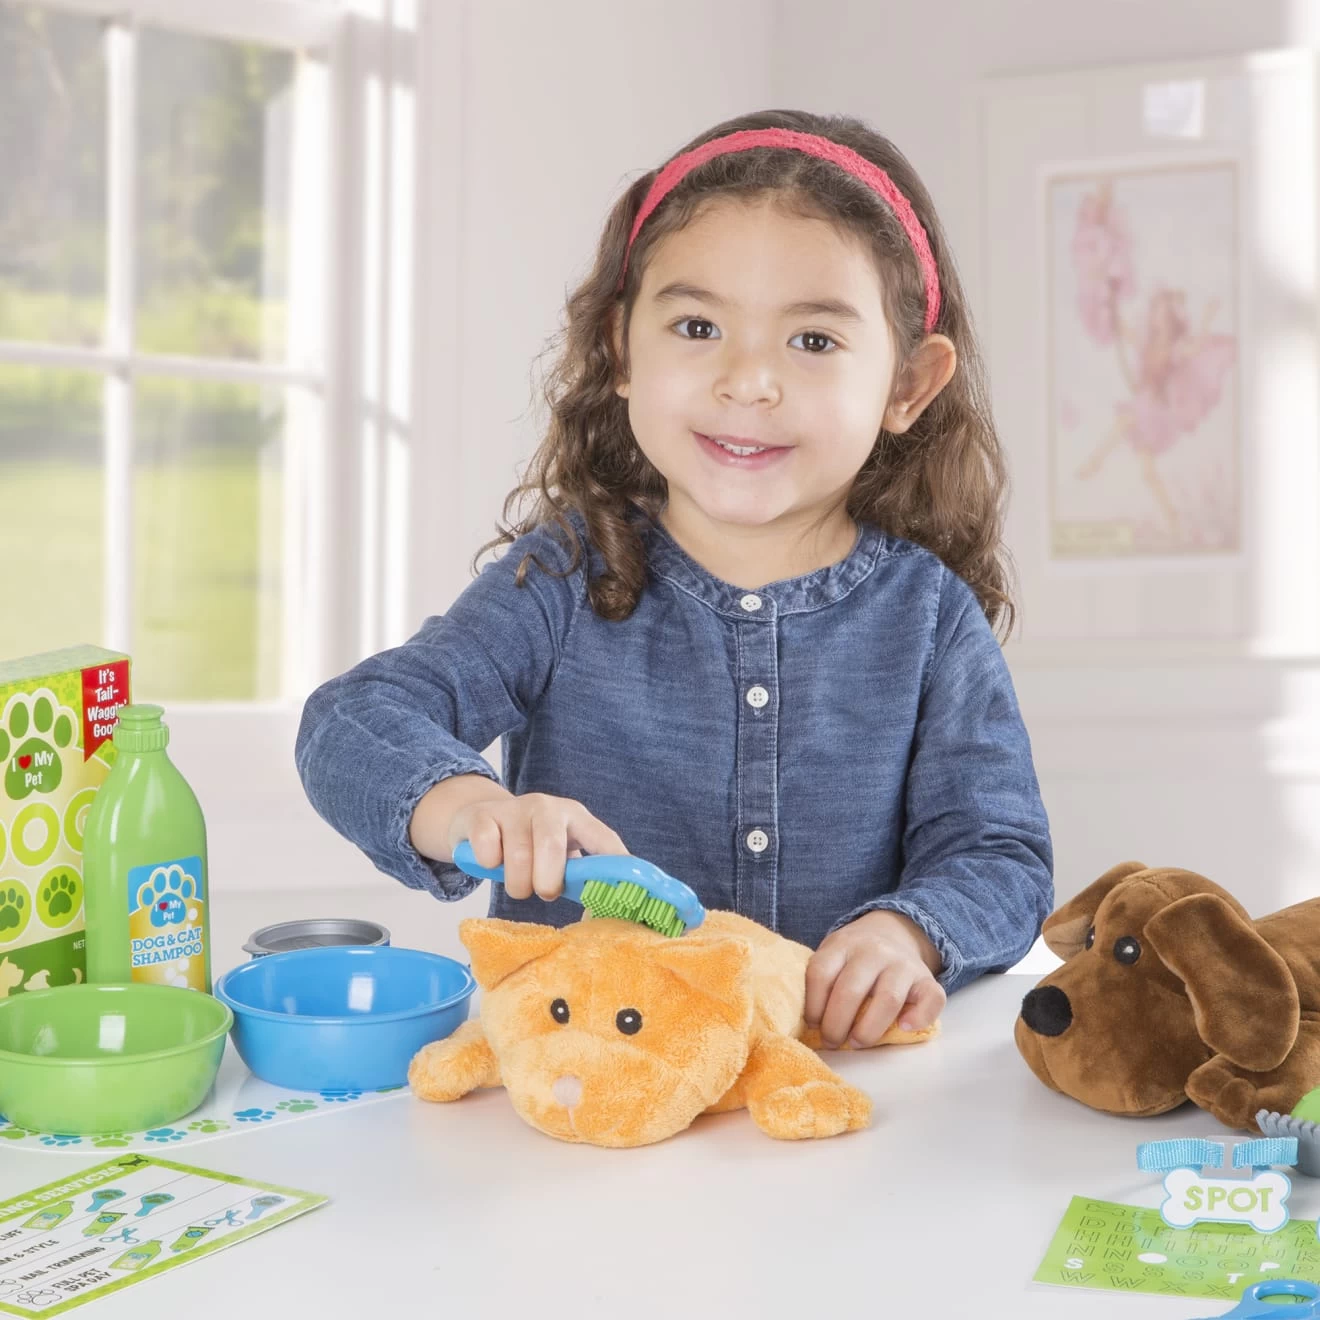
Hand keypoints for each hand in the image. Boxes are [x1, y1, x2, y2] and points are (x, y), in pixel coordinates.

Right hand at [445, 791, 627, 901]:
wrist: (480, 817)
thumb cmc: (528, 844)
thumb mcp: (558, 854)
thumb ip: (579, 876)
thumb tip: (597, 916)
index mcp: (576, 817)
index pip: (603, 839)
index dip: (614, 865)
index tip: (620, 895)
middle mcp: (547, 808)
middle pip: (552, 848)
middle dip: (548, 882)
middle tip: (545, 892)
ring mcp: (514, 809)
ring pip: (518, 856)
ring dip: (517, 884)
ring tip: (518, 884)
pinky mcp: (482, 815)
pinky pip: (487, 849)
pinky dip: (489, 864)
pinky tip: (491, 861)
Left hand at [804, 909, 944, 1048]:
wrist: (895, 932)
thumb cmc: (855, 957)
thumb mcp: (833, 954)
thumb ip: (822, 979)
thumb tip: (808, 1025)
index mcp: (843, 944)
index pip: (821, 973)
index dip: (812, 1004)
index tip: (811, 1024)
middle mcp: (874, 950)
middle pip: (851, 990)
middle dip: (836, 1024)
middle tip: (831, 1041)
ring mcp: (903, 964)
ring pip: (888, 999)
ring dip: (868, 1029)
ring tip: (857, 1042)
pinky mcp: (928, 979)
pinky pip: (931, 1000)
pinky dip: (918, 1017)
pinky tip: (903, 1027)